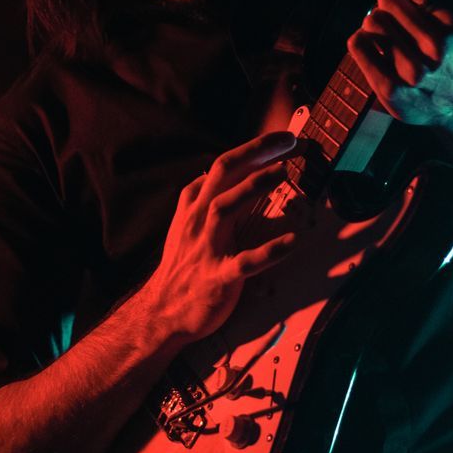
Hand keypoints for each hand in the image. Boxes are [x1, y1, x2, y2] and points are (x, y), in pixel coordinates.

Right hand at [146, 131, 298, 342]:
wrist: (160, 313)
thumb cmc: (180, 268)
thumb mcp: (184, 224)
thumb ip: (199, 197)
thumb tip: (212, 171)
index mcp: (193, 207)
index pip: (222, 166)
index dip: (252, 149)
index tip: (282, 139)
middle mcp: (197, 221)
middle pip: (222, 173)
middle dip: (254, 152)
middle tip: (288, 141)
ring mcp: (206, 248)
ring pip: (225, 207)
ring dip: (254, 186)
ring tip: (283, 172)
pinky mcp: (217, 278)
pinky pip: (244, 262)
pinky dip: (269, 251)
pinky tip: (291, 241)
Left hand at [347, 0, 452, 144]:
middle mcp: (438, 46)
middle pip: (383, 1)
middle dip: (389, 4)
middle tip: (401, 17)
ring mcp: (415, 72)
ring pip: (370, 23)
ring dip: (376, 26)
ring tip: (394, 36)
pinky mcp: (393, 92)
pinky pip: (358, 47)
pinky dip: (361, 44)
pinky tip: (379, 50)